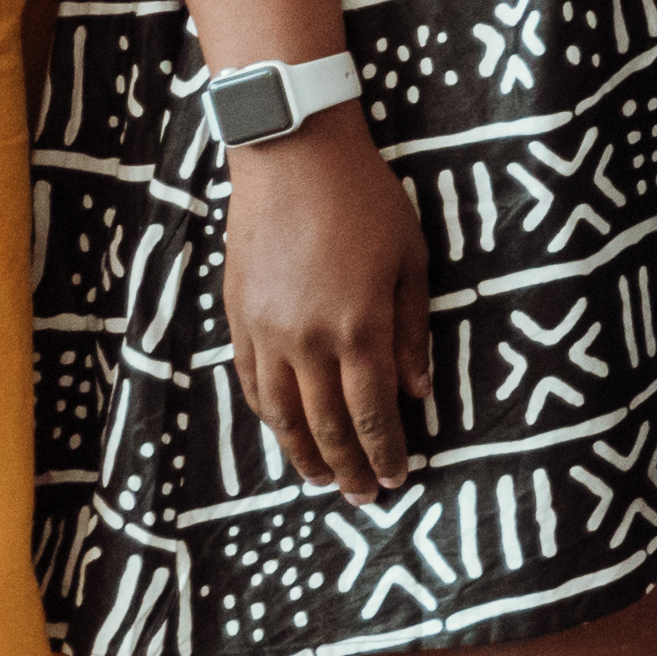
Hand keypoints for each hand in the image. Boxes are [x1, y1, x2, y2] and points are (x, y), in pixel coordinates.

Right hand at [221, 120, 431, 496]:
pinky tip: (284, 432)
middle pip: (326, 424)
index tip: (396, 479)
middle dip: (347, 467)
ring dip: (303, 454)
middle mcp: (307, 341)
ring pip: (282, 415)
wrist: (293, 157)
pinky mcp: (238, 320)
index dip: (384, 451)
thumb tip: (418, 392)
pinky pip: (252, 384)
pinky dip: (269, 417)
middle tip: (362, 497)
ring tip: (321, 481)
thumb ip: (412, 331)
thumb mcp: (410, 260)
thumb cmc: (366, 201)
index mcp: (358, 327)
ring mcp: (266, 333)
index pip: (372, 411)